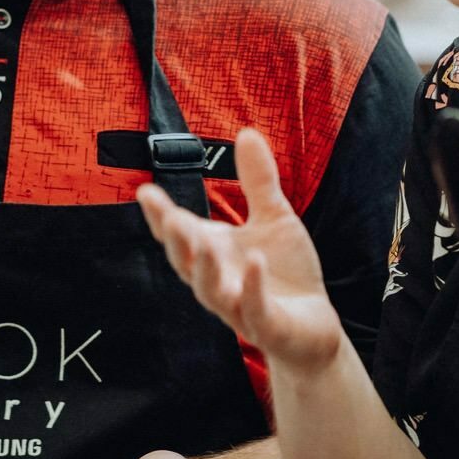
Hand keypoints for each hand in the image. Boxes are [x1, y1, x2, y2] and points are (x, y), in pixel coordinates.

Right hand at [136, 127, 342, 373]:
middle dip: (175, 242)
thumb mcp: (274, 217)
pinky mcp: (266, 327)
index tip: (144, 191)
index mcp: (213, 252)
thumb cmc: (285, 272)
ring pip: (211, 292)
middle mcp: (217, 280)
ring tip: (206, 243)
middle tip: (168, 217)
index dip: (160, 216)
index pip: (179, 234)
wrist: (313, 325)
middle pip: (186, 263)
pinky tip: (255, 263)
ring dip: (206, 269)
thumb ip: (257, 180)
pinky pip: (253, 310)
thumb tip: (246, 131)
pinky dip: (251, 288)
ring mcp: (238, 307)